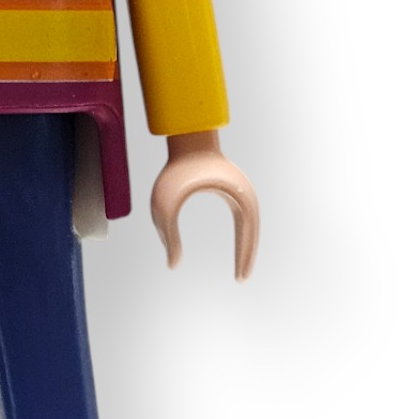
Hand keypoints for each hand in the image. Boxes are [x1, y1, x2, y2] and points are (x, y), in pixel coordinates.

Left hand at [150, 131, 258, 280]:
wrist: (186, 138)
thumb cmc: (176, 169)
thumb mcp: (166, 204)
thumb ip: (168, 235)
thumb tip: (172, 265)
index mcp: (238, 197)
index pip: (247, 235)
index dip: (244, 257)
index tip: (240, 278)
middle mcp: (245, 195)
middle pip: (252, 233)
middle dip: (248, 257)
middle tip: (242, 279)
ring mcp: (242, 191)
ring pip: (250, 227)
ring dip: (247, 247)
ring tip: (242, 270)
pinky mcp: (233, 190)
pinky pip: (244, 220)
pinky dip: (244, 236)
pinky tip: (239, 249)